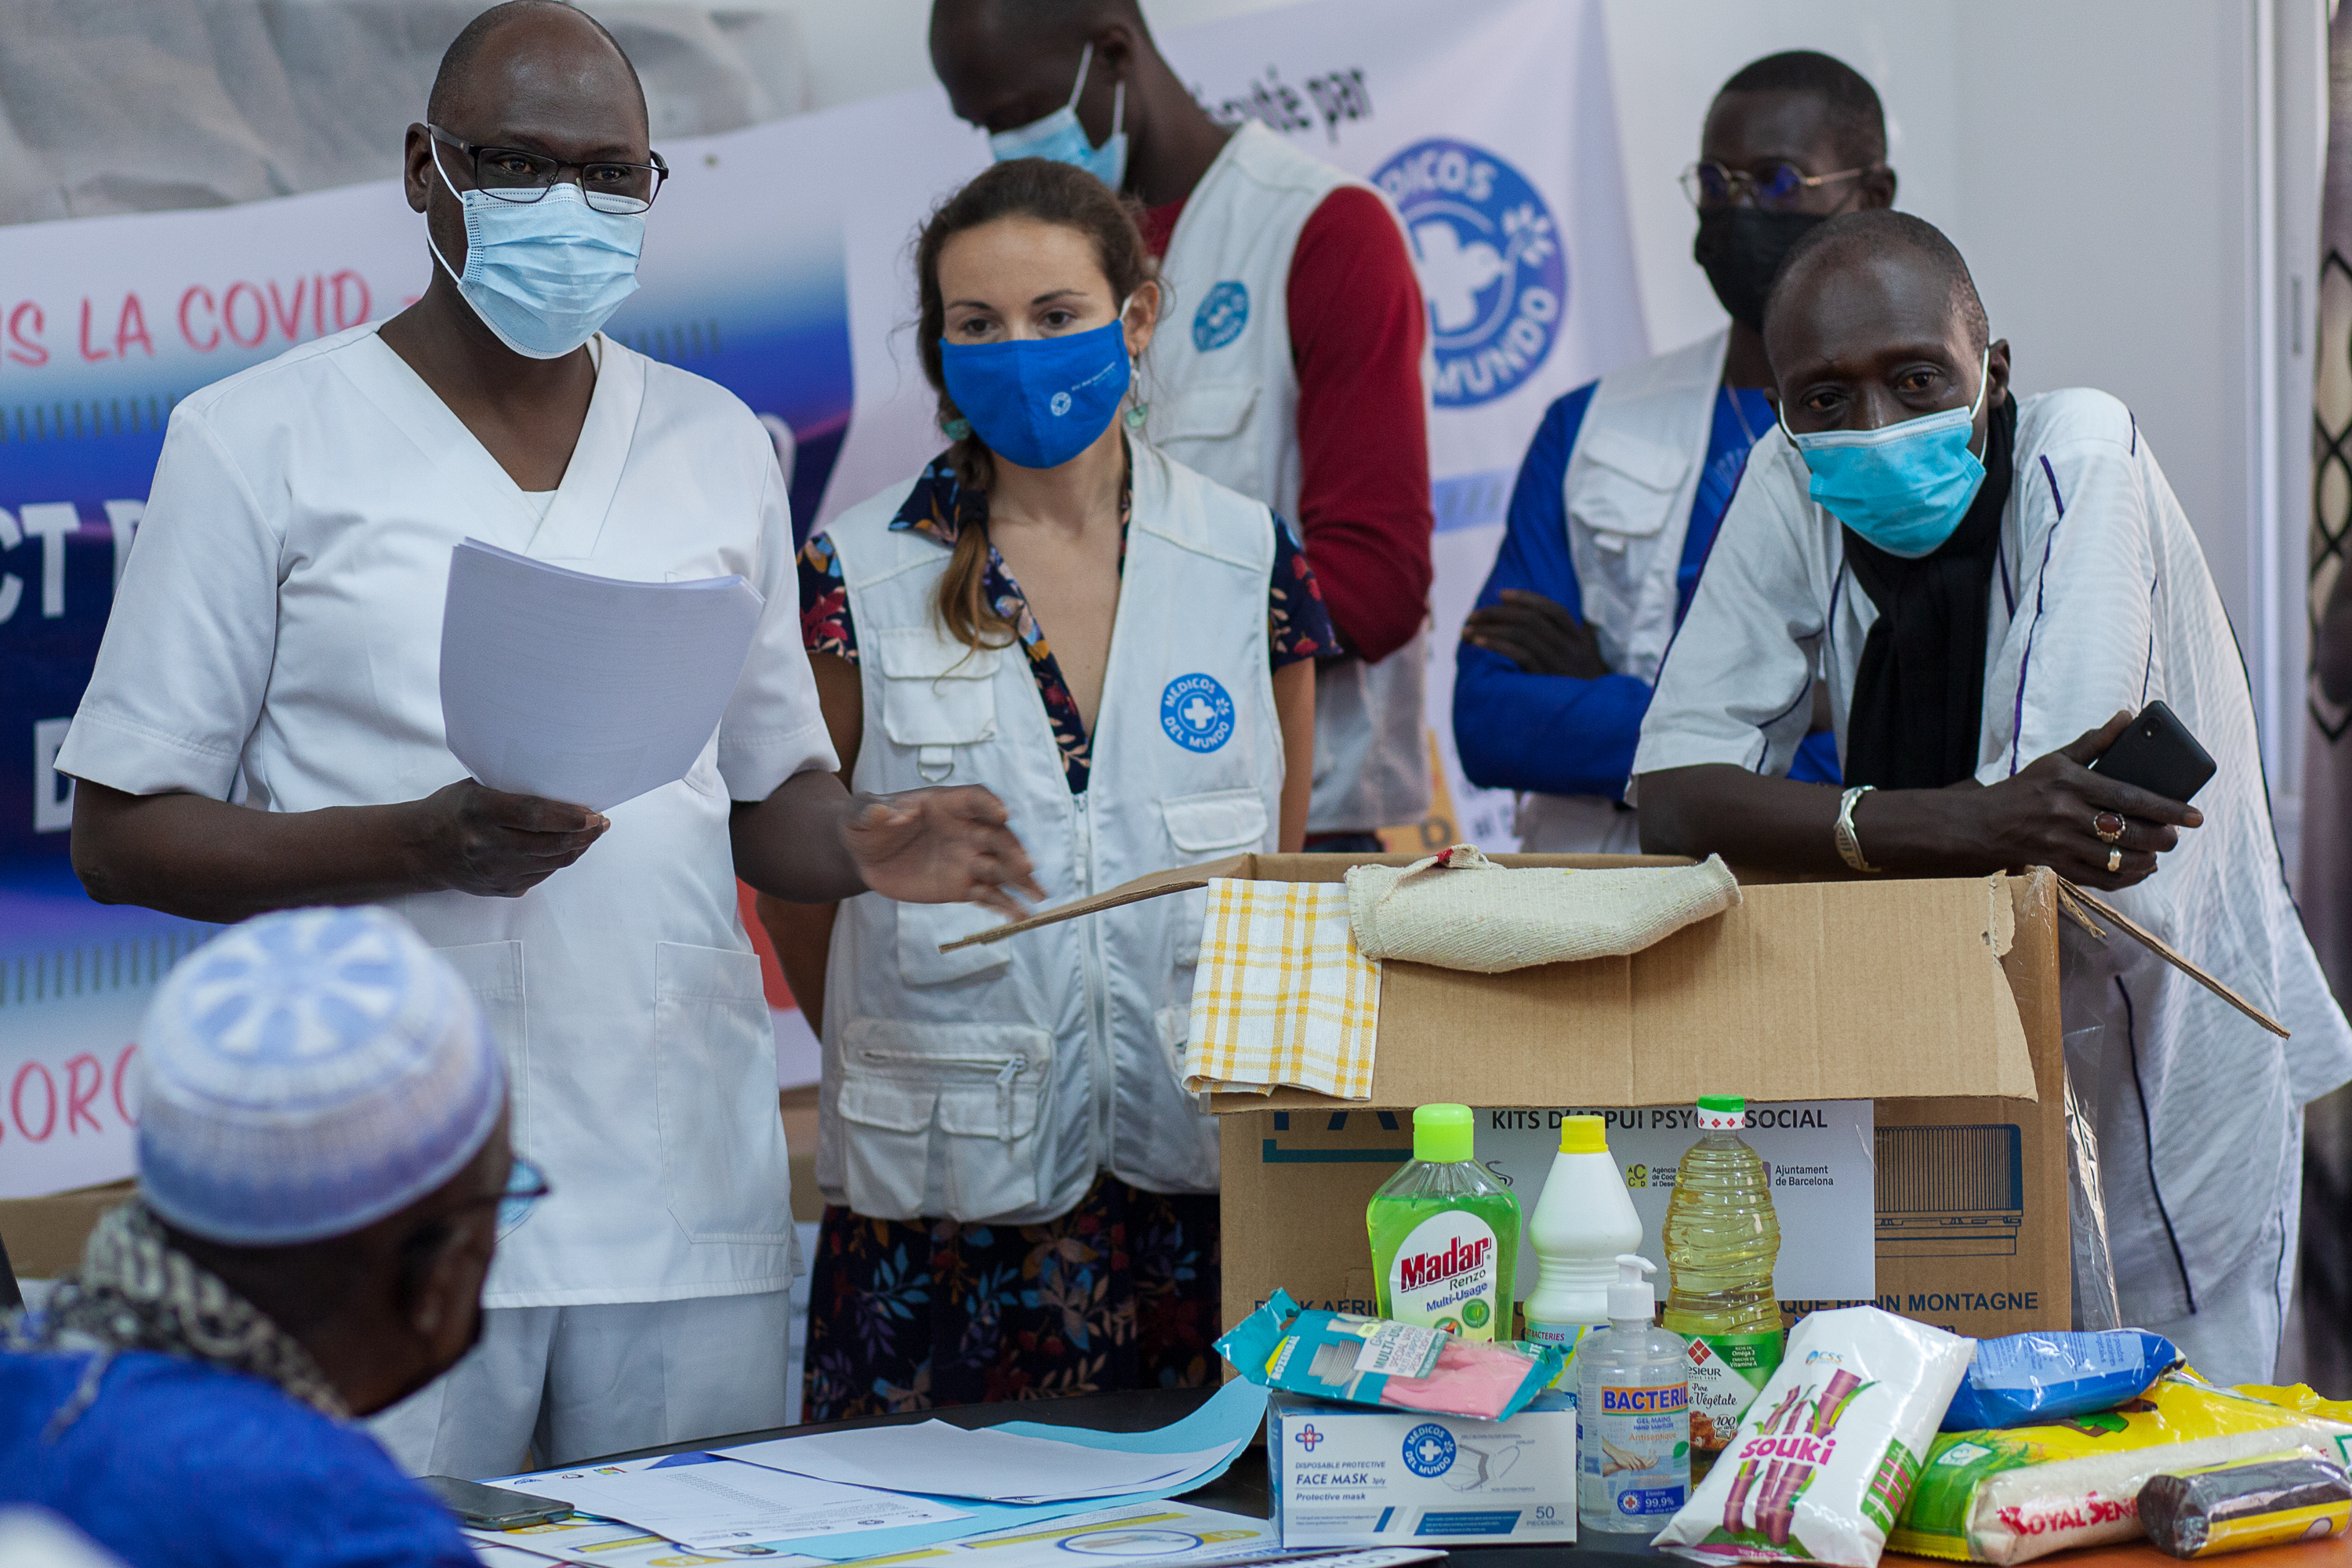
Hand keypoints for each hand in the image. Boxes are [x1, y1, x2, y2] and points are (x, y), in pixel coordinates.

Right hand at [410, 780, 607, 897]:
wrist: (421, 849)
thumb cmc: (453, 810)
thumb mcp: (475, 789)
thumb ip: (513, 790)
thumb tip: (563, 786)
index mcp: (479, 811)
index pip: (533, 816)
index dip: (568, 817)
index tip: (592, 812)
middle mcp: (486, 845)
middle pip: (548, 843)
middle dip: (583, 834)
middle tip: (601, 822)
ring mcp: (493, 871)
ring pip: (551, 862)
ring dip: (577, 848)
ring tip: (592, 833)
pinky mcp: (500, 888)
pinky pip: (543, 875)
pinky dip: (560, 860)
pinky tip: (570, 847)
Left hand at [842, 786, 1044, 918]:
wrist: (866, 856)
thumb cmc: (866, 824)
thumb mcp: (861, 814)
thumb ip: (873, 811)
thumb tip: (887, 813)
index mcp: (946, 804)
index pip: (975, 799)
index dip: (989, 806)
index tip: (1002, 815)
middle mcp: (965, 829)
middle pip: (996, 836)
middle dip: (1012, 849)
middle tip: (1025, 865)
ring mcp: (967, 859)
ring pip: (1001, 867)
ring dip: (1020, 879)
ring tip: (1037, 894)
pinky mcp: (963, 887)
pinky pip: (990, 895)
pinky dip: (1005, 906)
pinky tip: (1021, 917)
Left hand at [1460, 590, 1610, 678]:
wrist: (1593, 718)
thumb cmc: (1580, 688)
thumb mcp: (1583, 659)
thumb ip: (1567, 639)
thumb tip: (1536, 620)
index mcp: (1580, 639)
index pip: (1554, 610)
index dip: (1527, 598)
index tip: (1502, 594)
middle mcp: (1571, 648)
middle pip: (1532, 619)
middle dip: (1498, 613)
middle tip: (1473, 615)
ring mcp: (1559, 664)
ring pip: (1523, 634)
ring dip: (1491, 629)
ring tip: (1467, 630)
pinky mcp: (1546, 679)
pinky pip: (1519, 655)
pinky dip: (1497, 645)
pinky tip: (1479, 643)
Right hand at [1963, 712, 2202, 890]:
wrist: (1985, 823)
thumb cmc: (2027, 788)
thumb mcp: (2057, 760)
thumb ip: (2095, 742)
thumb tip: (2127, 716)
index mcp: (2069, 783)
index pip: (2129, 796)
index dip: (2166, 808)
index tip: (2194, 815)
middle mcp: (2064, 814)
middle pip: (2128, 831)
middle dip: (2161, 838)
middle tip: (2175, 837)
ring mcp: (2060, 843)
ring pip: (2117, 859)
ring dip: (2146, 859)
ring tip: (2158, 853)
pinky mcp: (2057, 865)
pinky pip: (2100, 878)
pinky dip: (2126, 877)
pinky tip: (2138, 869)